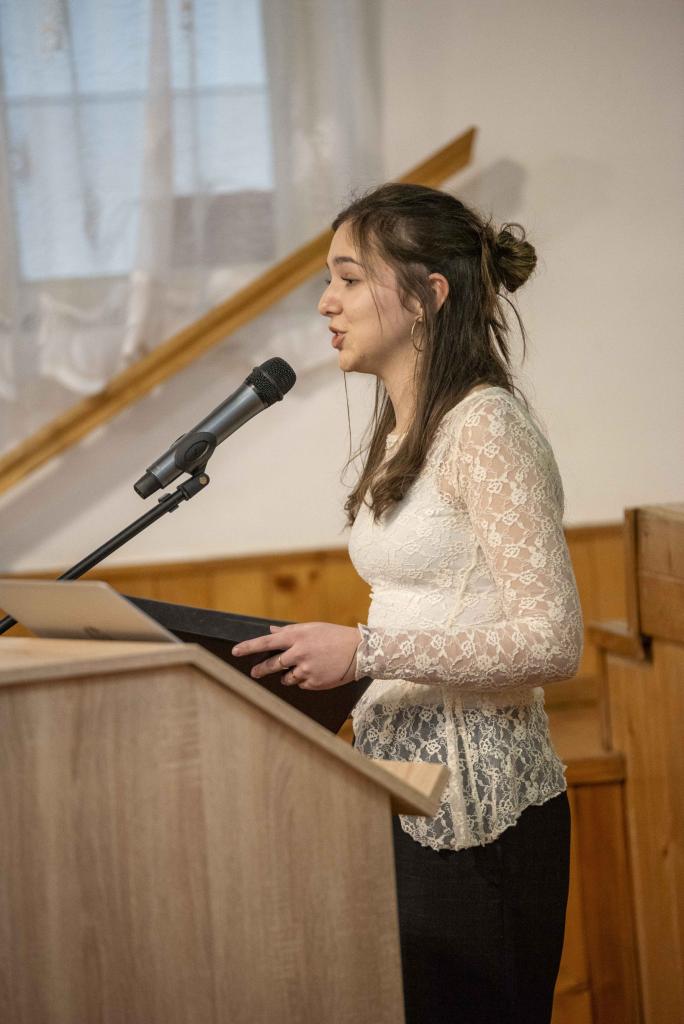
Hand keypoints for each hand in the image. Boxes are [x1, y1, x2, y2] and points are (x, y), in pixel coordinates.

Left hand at [231, 622, 360, 690]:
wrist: (360, 651)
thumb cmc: (335, 636)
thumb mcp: (312, 628)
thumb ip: (290, 631)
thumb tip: (272, 631)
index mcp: (297, 636)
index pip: (266, 642)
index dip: (249, 647)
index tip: (235, 651)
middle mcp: (299, 653)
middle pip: (272, 665)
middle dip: (261, 670)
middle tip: (255, 672)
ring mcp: (306, 670)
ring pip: (287, 678)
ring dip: (289, 675)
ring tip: (304, 667)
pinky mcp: (314, 683)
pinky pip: (302, 684)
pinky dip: (305, 680)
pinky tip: (317, 672)